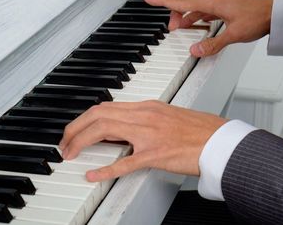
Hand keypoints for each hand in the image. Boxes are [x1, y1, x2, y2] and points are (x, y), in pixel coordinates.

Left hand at [59, 100, 226, 181]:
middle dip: (75, 128)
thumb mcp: (164, 116)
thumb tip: (118, 128)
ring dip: (82, 142)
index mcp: (145, 107)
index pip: (105, 107)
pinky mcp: (156, 154)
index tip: (75, 129)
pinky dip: (105, 169)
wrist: (218, 140)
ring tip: (71, 153)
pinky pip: (125, 161)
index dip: (84, 118)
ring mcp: (148, 135)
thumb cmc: (194, 130)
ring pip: (105, 130)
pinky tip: (93, 175)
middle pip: (98, 115)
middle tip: (65, 142)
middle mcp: (144, 116)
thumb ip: (141, 119)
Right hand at [145, 0, 272, 56]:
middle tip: (171, 27)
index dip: (164, 1)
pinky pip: (206, 8)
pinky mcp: (226, 5)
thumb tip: (195, 51)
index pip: (182, 2)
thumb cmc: (259, 18)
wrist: (276, 14)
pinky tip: (199, 23)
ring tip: (181, 27)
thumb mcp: (233, 35)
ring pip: (196, 4)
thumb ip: (212, 44)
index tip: (150, 0)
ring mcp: (221, 1)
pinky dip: (198, 15)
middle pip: (187, 2)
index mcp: (214, 3)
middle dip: (175, 13)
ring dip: (186, 15)